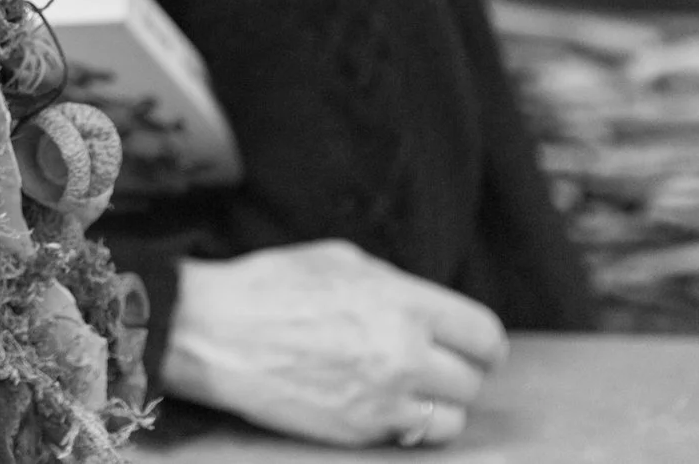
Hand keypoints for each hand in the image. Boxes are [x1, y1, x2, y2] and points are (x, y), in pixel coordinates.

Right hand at [162, 240, 506, 447]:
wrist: (214, 332)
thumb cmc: (270, 286)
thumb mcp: (339, 261)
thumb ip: (393, 285)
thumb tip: (424, 307)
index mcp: (404, 303)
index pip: (484, 336)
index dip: (482, 344)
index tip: (472, 349)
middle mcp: (404, 353)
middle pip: (473, 380)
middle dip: (456, 372)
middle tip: (432, 368)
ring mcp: (384, 398)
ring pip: (452, 418)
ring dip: (437, 405)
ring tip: (410, 392)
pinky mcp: (360, 431)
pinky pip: (412, 436)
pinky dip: (404, 424)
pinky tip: (377, 404)